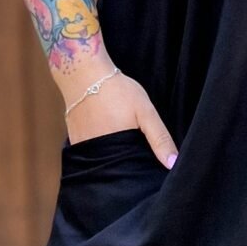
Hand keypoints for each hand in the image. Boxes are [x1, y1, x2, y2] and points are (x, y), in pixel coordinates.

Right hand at [60, 63, 178, 167]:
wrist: (84, 74)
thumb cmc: (117, 90)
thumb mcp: (145, 111)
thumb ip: (160, 138)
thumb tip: (172, 164)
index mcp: (118, 150)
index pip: (132, 171)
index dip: (140, 168)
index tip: (146, 161)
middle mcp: (98, 153)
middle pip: (116, 167)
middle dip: (126, 162)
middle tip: (133, 144)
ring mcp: (84, 148)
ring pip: (102, 160)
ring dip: (111, 155)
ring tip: (119, 138)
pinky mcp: (74, 140)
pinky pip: (89, 151)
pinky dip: (98, 147)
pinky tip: (104, 133)